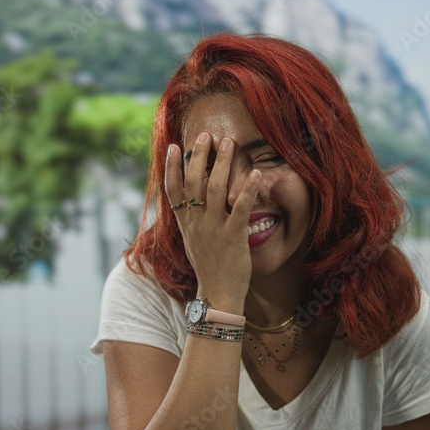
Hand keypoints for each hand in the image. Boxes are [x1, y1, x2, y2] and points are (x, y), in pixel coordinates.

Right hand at [165, 132, 262, 302]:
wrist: (218, 295)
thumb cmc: (209, 268)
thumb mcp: (194, 241)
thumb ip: (192, 220)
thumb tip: (191, 202)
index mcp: (186, 223)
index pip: (173, 190)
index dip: (173, 167)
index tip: (176, 147)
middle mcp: (196, 223)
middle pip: (193, 182)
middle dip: (199, 156)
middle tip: (207, 134)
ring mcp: (214, 228)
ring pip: (215, 189)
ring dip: (222, 163)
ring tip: (230, 143)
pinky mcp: (233, 236)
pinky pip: (240, 208)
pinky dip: (248, 189)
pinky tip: (257, 174)